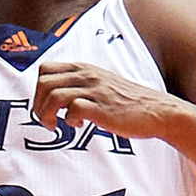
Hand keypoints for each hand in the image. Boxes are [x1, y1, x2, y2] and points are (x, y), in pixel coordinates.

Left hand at [32, 61, 179, 140]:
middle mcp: (87, 76)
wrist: (158, 111)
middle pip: (43, 82)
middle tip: (47, 120)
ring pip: (53, 96)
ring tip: (57, 126)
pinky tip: (79, 126)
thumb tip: (56, 96)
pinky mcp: (102, 108)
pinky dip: (69, 121)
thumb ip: (81, 85)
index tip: (45, 105)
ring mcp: (95, 91)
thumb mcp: (102, 84)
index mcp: (85, 69)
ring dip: (48, 115)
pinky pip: (72, 110)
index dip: (37, 89)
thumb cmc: (129, 102)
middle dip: (38, 104)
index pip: (45, 69)